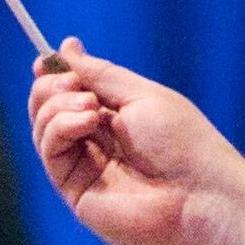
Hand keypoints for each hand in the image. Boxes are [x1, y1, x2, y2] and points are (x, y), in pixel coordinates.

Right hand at [25, 47, 244, 244]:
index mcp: (119, 119)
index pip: (72, 93)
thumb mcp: (141, 95)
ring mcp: (86, 169)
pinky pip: (50, 151)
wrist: (200, 197)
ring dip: (58, 105)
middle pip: (50, 108)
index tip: (45, 59)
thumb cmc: (183, 143)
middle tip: (74, 83)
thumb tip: (67, 48)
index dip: (55, 75)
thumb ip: (101, 74)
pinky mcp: (76, 192)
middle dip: (52, 87)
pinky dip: (60, 127)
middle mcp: (99, 143)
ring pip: (45, 128)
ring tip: (90, 106)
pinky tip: (86, 121)